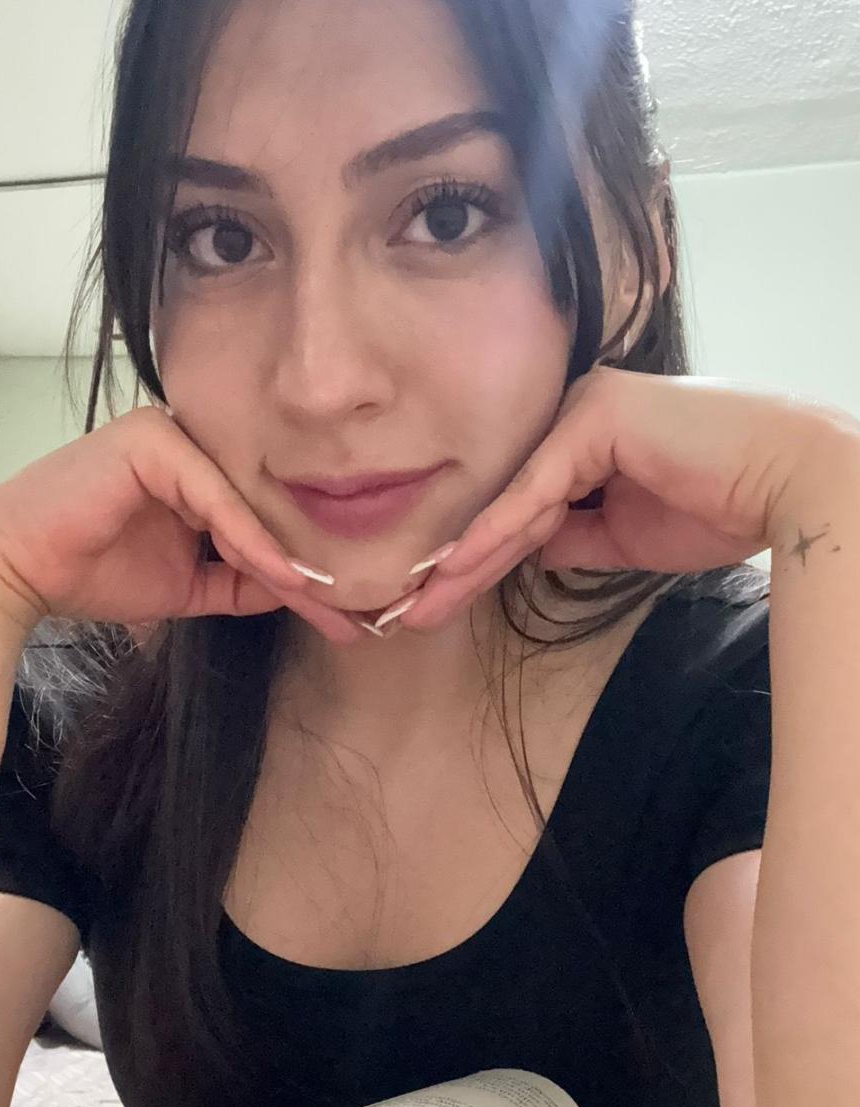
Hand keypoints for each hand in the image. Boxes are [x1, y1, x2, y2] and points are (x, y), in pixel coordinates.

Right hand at [0, 406, 362, 644]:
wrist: (15, 569)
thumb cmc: (90, 571)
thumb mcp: (187, 585)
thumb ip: (239, 579)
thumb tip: (300, 589)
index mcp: (199, 467)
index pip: (266, 514)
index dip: (306, 566)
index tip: (347, 617)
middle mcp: (192, 441)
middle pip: (269, 502)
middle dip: (313, 563)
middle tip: (360, 614)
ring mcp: (171, 433)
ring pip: (251, 499)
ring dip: (292, 555)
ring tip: (333, 603)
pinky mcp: (152, 440)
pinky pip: (218, 496)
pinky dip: (252, 538)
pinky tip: (286, 575)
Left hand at [399, 369, 844, 632]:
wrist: (786, 484)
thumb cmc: (722, 505)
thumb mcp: (625, 537)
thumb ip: (572, 537)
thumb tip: (526, 553)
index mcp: (586, 435)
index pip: (520, 506)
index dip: (481, 558)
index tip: (441, 600)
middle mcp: (576, 413)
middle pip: (506, 502)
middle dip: (458, 563)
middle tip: (411, 610)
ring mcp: (582, 408)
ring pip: (512, 499)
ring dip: (465, 558)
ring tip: (421, 604)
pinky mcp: (594, 416)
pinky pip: (536, 490)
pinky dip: (497, 533)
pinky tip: (457, 570)